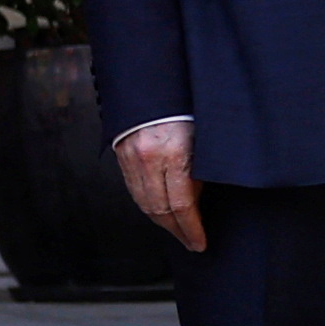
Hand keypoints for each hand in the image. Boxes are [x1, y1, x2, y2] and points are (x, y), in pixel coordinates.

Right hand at [115, 118, 204, 254]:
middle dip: (177, 230)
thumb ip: (199, 171)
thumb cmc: (186, 106)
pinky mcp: (122, 154)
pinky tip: (158, 211)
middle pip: (159, 209)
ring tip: (177, 231)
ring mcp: (131, 157)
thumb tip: (196, 201)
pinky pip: (133, 189)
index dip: (191, 228)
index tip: (200, 242)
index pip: (181, 205)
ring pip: (143, 202)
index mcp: (172, 154)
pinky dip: (146, 205)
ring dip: (161, 221)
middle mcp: (148, 159)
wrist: (154, 83)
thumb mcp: (203, 139)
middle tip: (190, 242)